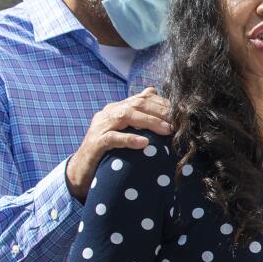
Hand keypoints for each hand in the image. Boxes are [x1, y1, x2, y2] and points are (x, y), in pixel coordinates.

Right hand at [66, 86, 171, 201]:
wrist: (82, 171)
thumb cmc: (108, 151)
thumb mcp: (124, 130)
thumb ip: (138, 113)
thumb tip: (152, 90)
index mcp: (116, 109)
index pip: (142, 99)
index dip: (162, 104)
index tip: (180, 111)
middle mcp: (108, 113)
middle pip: (136, 104)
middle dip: (160, 111)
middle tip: (178, 120)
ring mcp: (100, 127)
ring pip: (126, 116)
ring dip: (149, 122)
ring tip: (167, 130)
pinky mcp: (95, 143)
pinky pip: (113, 138)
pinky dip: (129, 139)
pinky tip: (144, 143)